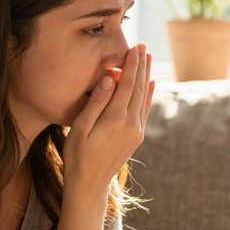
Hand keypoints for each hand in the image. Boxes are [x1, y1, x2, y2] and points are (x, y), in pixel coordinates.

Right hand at [62, 43, 155, 194]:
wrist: (90, 183)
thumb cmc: (78, 154)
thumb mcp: (81, 127)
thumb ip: (97, 101)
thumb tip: (111, 77)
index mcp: (116, 118)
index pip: (127, 84)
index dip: (131, 63)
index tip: (134, 46)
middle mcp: (131, 123)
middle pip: (139, 87)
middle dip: (141, 65)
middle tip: (143, 45)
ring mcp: (136, 131)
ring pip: (144, 97)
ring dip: (146, 76)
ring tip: (147, 58)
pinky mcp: (137, 136)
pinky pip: (145, 109)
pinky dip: (148, 94)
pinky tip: (150, 84)